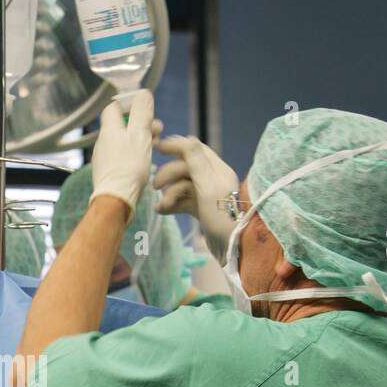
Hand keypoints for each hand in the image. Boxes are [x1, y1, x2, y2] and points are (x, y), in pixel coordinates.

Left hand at [89, 90, 154, 218]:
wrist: (116, 198)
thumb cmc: (129, 166)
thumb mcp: (141, 134)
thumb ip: (142, 113)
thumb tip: (143, 93)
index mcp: (109, 129)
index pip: (114, 107)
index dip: (129, 105)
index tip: (144, 110)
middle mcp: (102, 141)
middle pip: (121, 125)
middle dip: (140, 124)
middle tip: (157, 130)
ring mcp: (103, 157)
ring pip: (122, 141)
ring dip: (138, 140)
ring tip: (154, 146)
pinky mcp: (106, 172)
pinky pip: (120, 156)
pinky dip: (132, 154)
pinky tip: (142, 162)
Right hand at [154, 134, 239, 262]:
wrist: (232, 248)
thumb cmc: (222, 215)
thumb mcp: (208, 185)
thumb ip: (196, 161)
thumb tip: (187, 138)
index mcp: (217, 169)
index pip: (194, 149)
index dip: (176, 146)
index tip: (157, 147)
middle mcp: (212, 178)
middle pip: (184, 167)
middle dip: (168, 175)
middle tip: (155, 186)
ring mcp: (206, 194)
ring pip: (180, 185)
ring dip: (168, 194)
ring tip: (161, 207)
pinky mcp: (200, 209)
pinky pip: (182, 201)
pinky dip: (171, 204)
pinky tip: (162, 211)